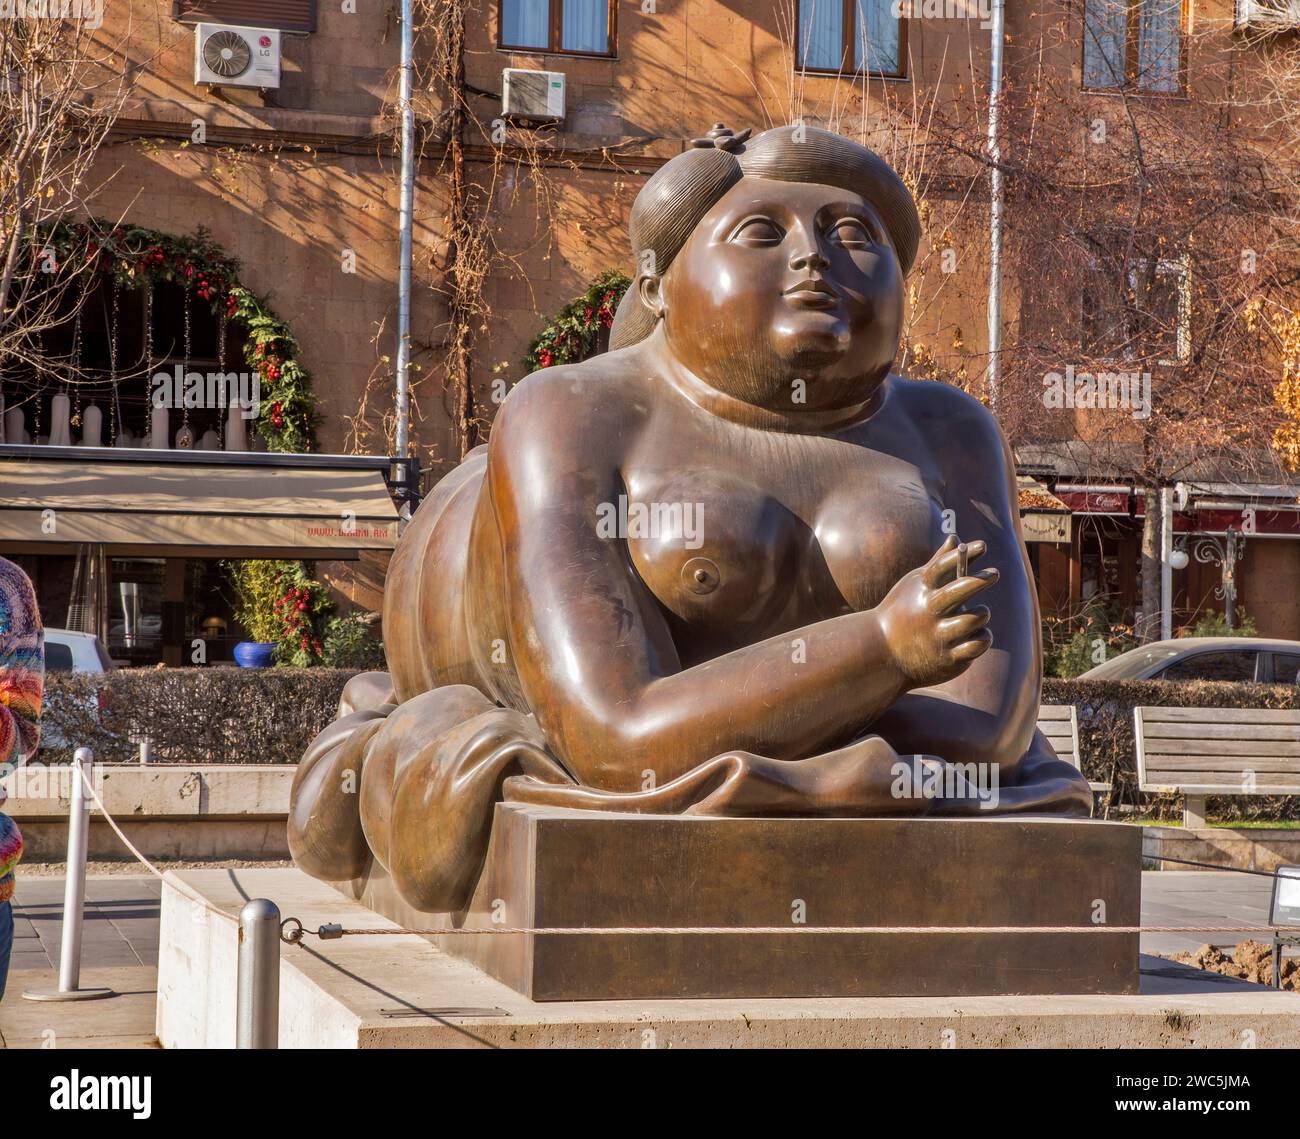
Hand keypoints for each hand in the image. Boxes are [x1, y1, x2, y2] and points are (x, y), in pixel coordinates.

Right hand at [877, 535, 996, 687]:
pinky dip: (983, 637)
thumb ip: (938, 562)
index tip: (984, 546)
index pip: (942, 567)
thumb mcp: (916, 585)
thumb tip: (955, 538)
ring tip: (980, 613)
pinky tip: (978, 634)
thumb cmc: (902, 611)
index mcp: (920, 591)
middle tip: (994, 573)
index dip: (963, 554)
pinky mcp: (947, 658)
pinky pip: (977, 644)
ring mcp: (937, 636)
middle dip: (980, 579)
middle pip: (959, 590)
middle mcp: (928, 612)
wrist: (882, 652)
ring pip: (974, 618)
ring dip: (982, 614)